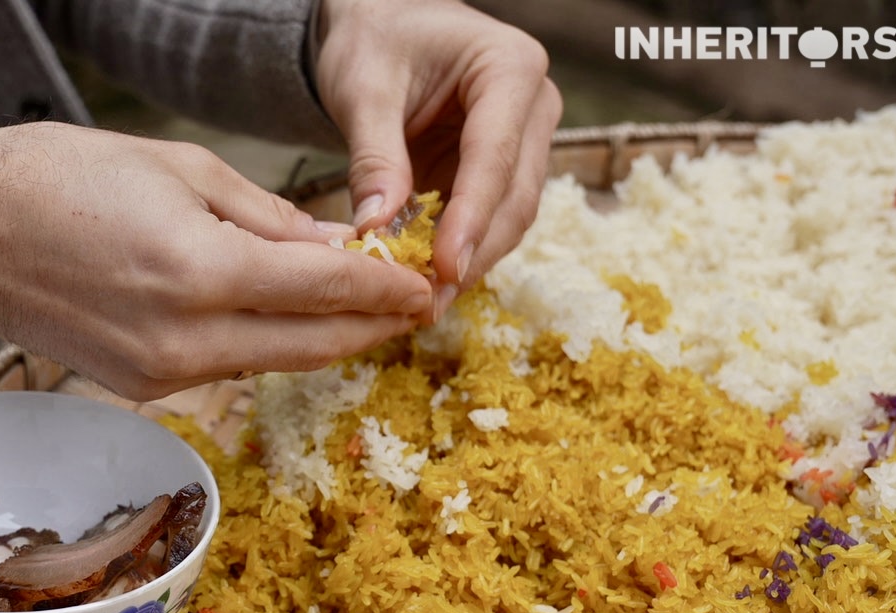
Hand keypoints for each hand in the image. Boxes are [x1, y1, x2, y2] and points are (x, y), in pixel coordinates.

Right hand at [0, 123, 430, 400]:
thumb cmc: (57, 179)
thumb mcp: (177, 168)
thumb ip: (264, 215)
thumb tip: (330, 244)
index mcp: (201, 272)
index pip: (323, 290)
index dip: (383, 290)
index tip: (423, 286)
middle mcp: (187, 338)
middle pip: (312, 345)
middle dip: (372, 328)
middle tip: (415, 308)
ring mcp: (162, 373)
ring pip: (275, 364)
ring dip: (325, 340)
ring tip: (366, 314)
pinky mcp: (141, 387)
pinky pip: (229, 368)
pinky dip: (269, 346)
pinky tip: (289, 320)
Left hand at [314, 0, 562, 319]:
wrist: (382, 25)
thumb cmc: (374, 39)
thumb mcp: (362, 88)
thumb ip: (373, 157)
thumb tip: (377, 228)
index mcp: (510, 68)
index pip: (496, 155)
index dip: (471, 217)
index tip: (444, 266)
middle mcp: (532, 107)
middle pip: (514, 196)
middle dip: (473, 252)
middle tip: (427, 302)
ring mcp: (524, 142)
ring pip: (509, 217)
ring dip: (469, 261)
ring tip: (422, 303)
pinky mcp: (501, 171)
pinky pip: (487, 221)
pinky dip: (458, 252)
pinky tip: (425, 283)